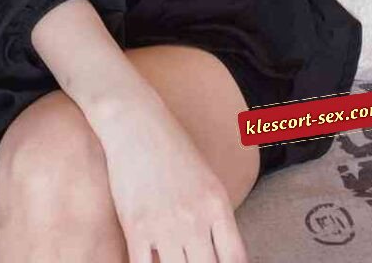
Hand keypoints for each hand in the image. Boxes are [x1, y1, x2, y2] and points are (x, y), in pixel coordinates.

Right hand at [93, 88, 248, 262]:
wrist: (136, 122)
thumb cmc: (171, 146)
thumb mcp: (205, 178)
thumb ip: (214, 216)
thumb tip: (218, 252)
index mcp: (216, 204)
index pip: (235, 259)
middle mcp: (195, 218)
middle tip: (192, 261)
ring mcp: (165, 225)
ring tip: (173, 261)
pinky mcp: (136, 227)